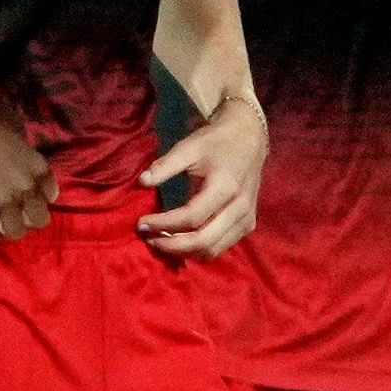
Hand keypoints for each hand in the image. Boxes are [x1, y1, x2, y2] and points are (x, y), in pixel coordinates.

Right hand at [0, 98, 57, 243]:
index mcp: (37, 167)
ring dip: (5, 228)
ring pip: (16, 232)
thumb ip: (22, 163)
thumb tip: (15, 175)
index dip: (36, 199)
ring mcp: (5, 200)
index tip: (24, 197)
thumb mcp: (15, 142)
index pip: (51, 195)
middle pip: (39, 220)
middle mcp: (27, 186)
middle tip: (10, 213)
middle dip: (26, 219)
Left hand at [139, 93, 265, 257]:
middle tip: (149, 239)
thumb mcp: (189, 147)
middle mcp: (239, 208)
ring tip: (160, 241)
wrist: (248, 138)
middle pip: (204, 241)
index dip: (164, 223)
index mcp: (226, 187)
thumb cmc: (216, 142)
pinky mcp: (247, 225)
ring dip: (184, 252)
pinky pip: (221, 247)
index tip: (142, 223)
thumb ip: (165, 165)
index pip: (191, 217)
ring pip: (212, 250)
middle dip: (172, 245)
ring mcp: (246, 219)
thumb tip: (142, 181)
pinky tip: (179, 241)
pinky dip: (198, 250)